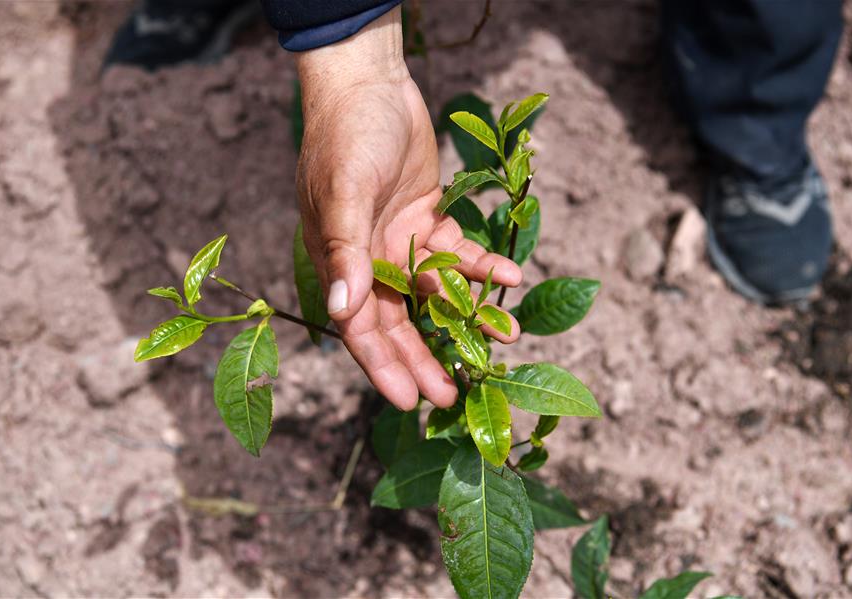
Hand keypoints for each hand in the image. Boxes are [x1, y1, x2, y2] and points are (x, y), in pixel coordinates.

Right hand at [294, 8, 521, 409]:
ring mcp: (398, 242)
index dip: (384, 368)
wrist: (371, 84)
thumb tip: (341, 311)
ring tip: (505, 337)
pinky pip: (457, 254)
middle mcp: (368, 260)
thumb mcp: (344, 192)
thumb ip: (345, 252)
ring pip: (434, 293)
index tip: (410, 403)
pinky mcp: (427, 220)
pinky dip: (482, 265)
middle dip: (425, 359)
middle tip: (454, 395)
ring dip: (465, 315)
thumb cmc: (347, 136)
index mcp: (338, 262)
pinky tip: (512, 276)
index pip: (359, 328)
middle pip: (398, 322)